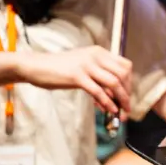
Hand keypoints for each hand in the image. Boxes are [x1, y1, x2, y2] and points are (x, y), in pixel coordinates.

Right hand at [16, 47, 132, 118]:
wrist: (36, 66)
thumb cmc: (59, 69)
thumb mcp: (83, 67)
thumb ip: (98, 77)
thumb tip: (112, 96)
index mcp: (100, 52)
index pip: (125, 65)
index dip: (129, 82)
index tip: (127, 95)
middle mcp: (96, 56)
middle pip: (123, 74)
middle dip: (127, 92)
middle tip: (127, 107)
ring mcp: (87, 65)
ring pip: (114, 83)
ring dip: (121, 99)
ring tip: (122, 112)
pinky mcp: (77, 76)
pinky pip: (98, 91)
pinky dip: (107, 102)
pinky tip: (109, 110)